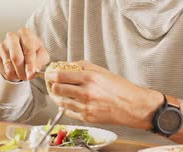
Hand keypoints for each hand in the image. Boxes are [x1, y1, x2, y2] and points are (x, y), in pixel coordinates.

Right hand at [0, 28, 49, 81]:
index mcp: (25, 33)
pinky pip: (4, 71)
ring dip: (17, 74)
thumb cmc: (33, 50)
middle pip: (16, 57)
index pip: (28, 50)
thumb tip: (35, 70)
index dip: (30, 64)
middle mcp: (12, 37)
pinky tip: (16, 70)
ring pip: (9, 67)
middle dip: (22, 71)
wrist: (21, 49)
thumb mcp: (42, 53)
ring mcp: (3, 46)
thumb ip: (41, 60)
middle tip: (27, 77)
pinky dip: (11, 75)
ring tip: (23, 72)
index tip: (31, 74)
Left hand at [45, 61, 163, 129]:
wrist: (133, 106)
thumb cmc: (120, 88)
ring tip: (58, 92)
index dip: (50, 75)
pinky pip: (69, 112)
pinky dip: (66, 106)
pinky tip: (68, 102)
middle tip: (51, 83)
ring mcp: (86, 107)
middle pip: (57, 89)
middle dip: (51, 85)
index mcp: (89, 78)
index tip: (49, 74)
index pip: (60, 76)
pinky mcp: (87, 117)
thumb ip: (82, 67)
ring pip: (61, 102)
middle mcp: (86, 93)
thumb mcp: (102, 71)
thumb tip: (67, 65)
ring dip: (57, 97)